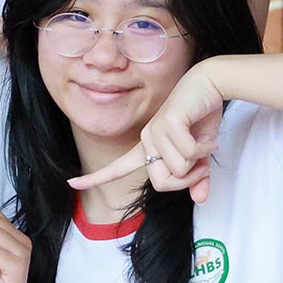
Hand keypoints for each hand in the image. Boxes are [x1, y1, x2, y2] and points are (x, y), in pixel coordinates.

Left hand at [70, 62, 225, 203]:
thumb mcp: (201, 153)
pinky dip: (203, 149)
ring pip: (177, 170)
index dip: (95, 178)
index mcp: (147, 148)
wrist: (210, 83)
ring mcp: (154, 130)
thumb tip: (199, 199)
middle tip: (202, 166)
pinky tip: (208, 136)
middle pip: (161, 184)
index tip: (72, 183)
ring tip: (204, 143)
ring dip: (199, 162)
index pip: (116, 168)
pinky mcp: (167, 122)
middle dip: (187, 180)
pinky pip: (187, 154)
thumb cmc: (202, 115)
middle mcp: (146, 139)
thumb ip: (197, 177)